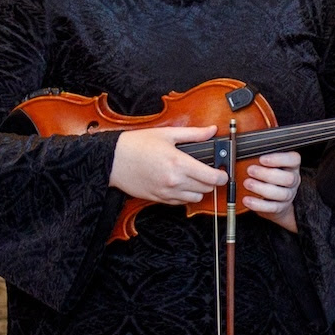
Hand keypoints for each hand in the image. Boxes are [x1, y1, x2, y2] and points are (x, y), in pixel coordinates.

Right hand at [109, 125, 228, 204]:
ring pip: (195, 198)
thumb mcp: (167, 134)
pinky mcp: (158, 199)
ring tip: (193, 177)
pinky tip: (180, 183)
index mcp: (179, 163)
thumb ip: (193, 134)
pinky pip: (180, 203)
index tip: (222, 171)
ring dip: (199, 189)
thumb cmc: (136, 144)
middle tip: (208, 170)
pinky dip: (185, 195)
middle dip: (211, 180)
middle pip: (207, 189)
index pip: (212, 178)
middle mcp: (174, 181)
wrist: (112, 160)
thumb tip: (212, 131)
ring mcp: (166, 192)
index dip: (222, 175)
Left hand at [241, 148, 301, 228]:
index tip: (262, 159)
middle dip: (267, 174)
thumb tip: (244, 154)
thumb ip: (260, 159)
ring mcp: (289, 195)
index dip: (279, 159)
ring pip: (281, 194)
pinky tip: (247, 199)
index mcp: (292, 166)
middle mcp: (293, 180)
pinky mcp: (281, 208)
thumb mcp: (268, 164)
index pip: (294, 159)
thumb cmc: (269, 176)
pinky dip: (258, 204)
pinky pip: (272, 207)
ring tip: (247, 183)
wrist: (275, 199)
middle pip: (288, 178)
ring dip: (262, 188)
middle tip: (250, 170)